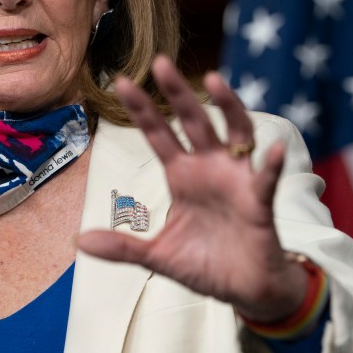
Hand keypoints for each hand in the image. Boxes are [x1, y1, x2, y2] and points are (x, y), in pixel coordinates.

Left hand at [78, 55, 307, 322]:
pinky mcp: (259, 202)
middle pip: (192, 121)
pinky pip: (266, 179)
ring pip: (235, 133)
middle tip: (160, 62)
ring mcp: (236, 180)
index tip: (121, 82)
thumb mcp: (158, 257)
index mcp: (182, 175)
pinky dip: (271, 164)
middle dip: (177, 93)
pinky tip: (273, 148)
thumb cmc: (206, 265)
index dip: (142, 110)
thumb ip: (122, 247)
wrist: (245, 290)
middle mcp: (209, 168)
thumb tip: (78, 240)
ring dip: (227, 106)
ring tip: (214, 81)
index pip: (158, 135)